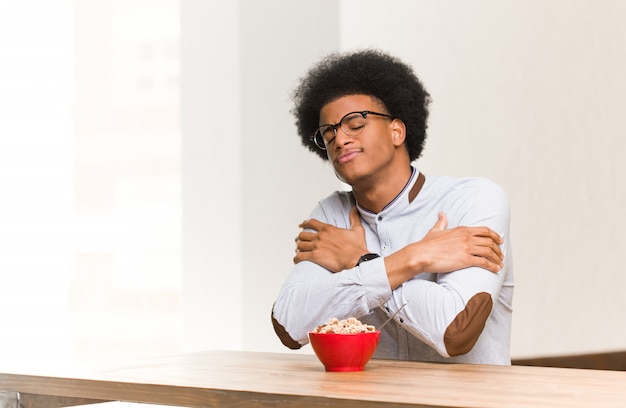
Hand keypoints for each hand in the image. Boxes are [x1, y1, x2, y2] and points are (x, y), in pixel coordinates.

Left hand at [293, 207, 367, 271]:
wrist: (356, 260)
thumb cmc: (357, 248)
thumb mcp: (357, 230)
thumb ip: (354, 218)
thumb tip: (355, 209)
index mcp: (328, 229)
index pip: (312, 223)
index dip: (304, 223)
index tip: (301, 225)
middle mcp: (320, 236)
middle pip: (303, 234)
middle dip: (300, 238)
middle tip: (300, 241)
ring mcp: (316, 246)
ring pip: (300, 245)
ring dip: (298, 248)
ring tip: (299, 251)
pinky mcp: (315, 257)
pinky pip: (300, 256)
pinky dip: (297, 258)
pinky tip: (297, 260)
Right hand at [385, 212, 503, 288]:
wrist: (421, 254)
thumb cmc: (427, 244)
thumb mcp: (435, 230)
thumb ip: (442, 222)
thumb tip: (442, 214)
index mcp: (462, 230)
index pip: (484, 230)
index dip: (494, 236)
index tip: (499, 241)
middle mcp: (467, 237)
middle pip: (489, 241)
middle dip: (497, 249)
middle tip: (500, 255)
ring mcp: (467, 248)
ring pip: (489, 251)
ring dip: (497, 258)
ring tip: (499, 264)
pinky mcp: (465, 260)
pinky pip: (484, 262)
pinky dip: (492, 266)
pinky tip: (495, 269)